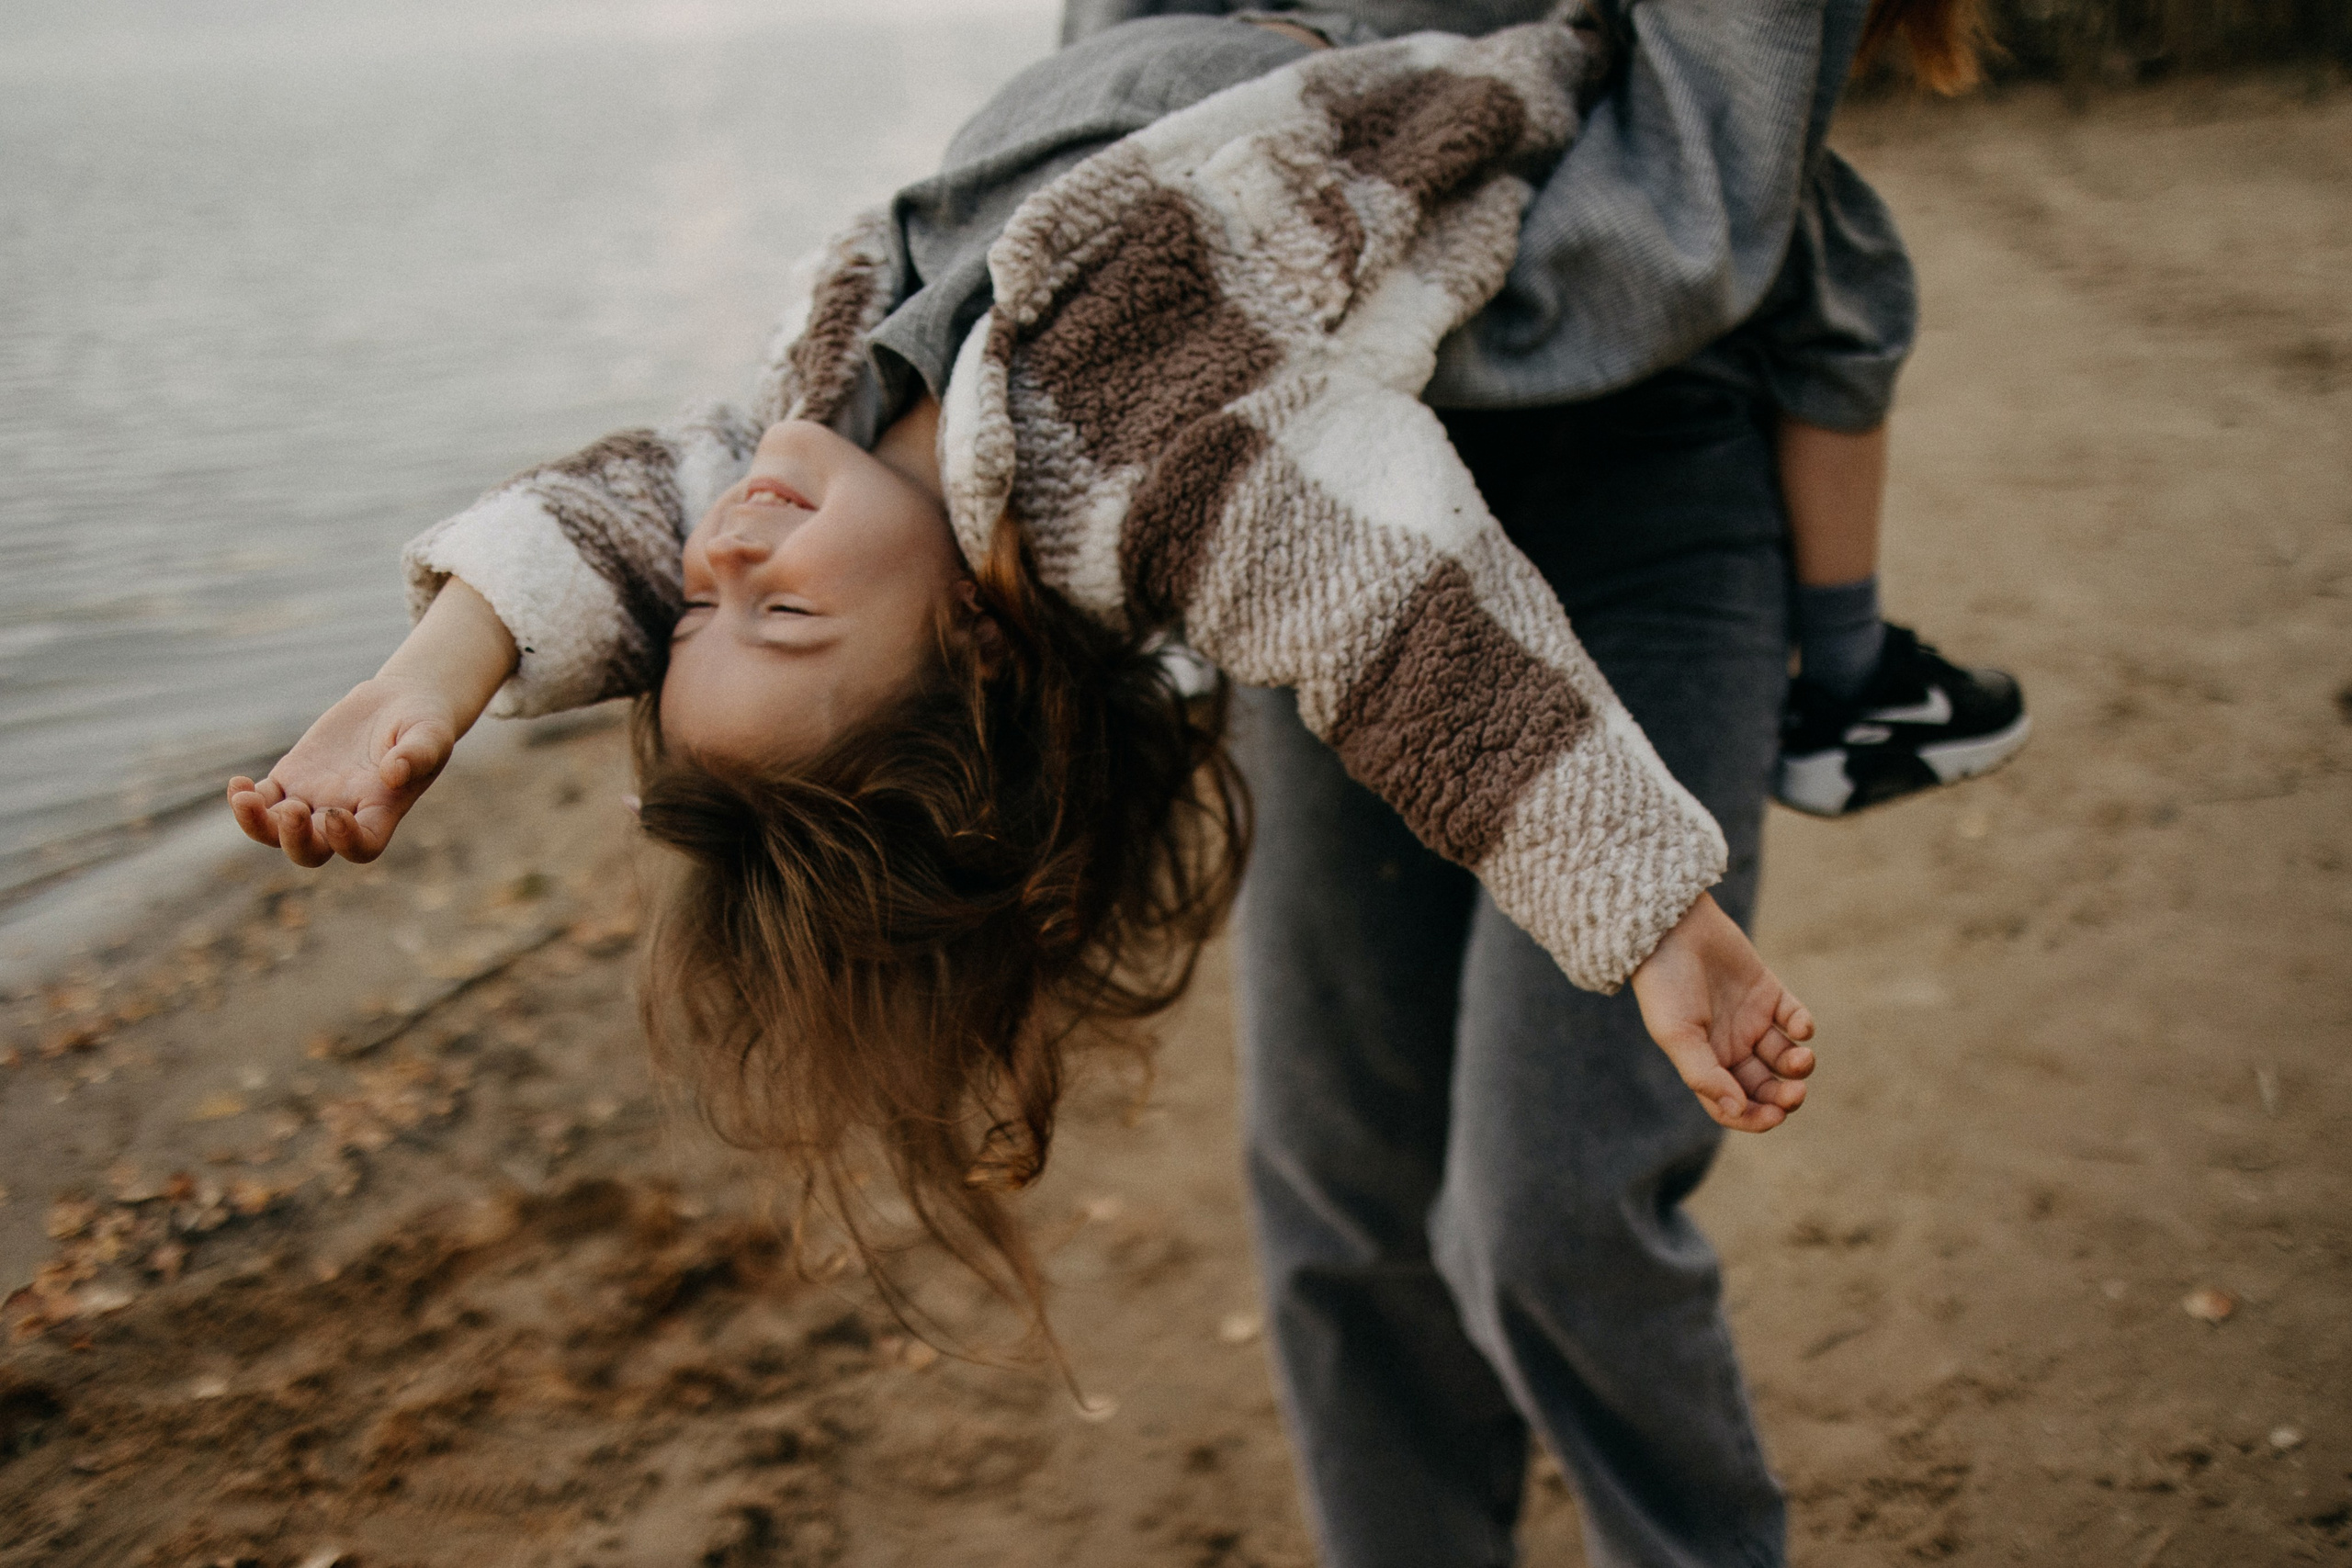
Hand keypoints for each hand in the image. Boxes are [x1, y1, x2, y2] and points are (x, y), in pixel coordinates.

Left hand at [226, 578, 515, 867]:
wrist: (399, 703)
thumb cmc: (424, 722)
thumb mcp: (430, 732)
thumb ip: (417, 753)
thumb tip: (393, 773)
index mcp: (382, 812)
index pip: (362, 847)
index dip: (344, 841)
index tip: (333, 813)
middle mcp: (345, 814)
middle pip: (312, 851)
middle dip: (294, 839)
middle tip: (292, 809)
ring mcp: (314, 799)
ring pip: (277, 831)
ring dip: (257, 824)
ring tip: (243, 796)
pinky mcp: (293, 777)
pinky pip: (263, 800)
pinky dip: (246, 799)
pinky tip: (237, 783)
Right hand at [1629, 892, 1815, 1132]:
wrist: (1671, 927)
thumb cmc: (1665, 983)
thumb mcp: (1677, 1034)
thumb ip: (1705, 1074)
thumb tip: (1738, 1110)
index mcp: (1703, 1062)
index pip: (1733, 1106)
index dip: (1755, 1119)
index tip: (1775, 1116)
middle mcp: (1729, 1046)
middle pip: (1765, 1087)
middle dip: (1784, 1097)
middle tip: (1795, 1093)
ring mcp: (1750, 1019)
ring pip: (1784, 1058)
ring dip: (1798, 1066)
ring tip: (1801, 1058)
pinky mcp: (1768, 992)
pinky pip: (1794, 1018)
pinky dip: (1803, 1027)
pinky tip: (1800, 1027)